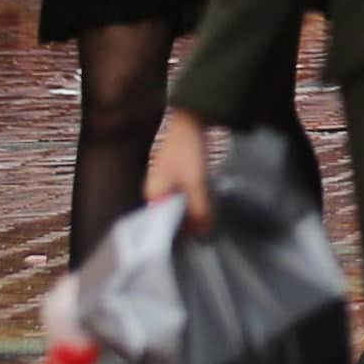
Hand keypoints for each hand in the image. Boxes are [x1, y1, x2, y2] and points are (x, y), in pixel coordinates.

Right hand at [148, 109, 216, 226]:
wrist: (191, 118)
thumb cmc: (187, 150)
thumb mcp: (195, 182)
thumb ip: (199, 208)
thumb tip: (204, 233)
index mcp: (153, 195)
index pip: (160, 226)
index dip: (176, 235)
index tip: (194, 244)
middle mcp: (156, 192)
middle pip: (171, 217)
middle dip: (187, 225)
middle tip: (206, 236)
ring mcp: (167, 183)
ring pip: (180, 207)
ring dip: (194, 214)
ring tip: (210, 225)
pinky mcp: (179, 176)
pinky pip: (186, 196)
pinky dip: (196, 202)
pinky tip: (209, 207)